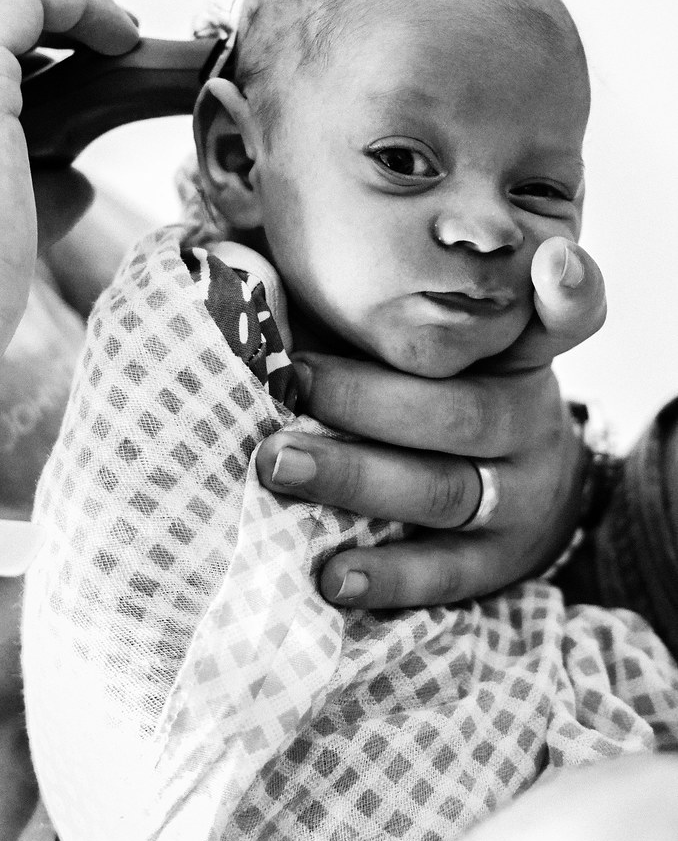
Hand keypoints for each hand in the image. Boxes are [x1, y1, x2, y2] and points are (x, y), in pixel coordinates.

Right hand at [0, 0, 138, 356]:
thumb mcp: (12, 227)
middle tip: (120, 36)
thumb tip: (76, 181)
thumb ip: (34, 192)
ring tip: (126, 34)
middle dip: (56, 13)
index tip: (97, 52)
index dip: (34, 32)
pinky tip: (123, 33)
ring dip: (74, 5)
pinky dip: (82, 2)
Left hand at [256, 238, 604, 607]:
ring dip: (355, 477)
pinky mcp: (498, 564)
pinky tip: (332, 577)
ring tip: (278, 465)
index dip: (567, 293)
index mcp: (518, 356)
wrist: (523, 487)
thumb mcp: (445, 347)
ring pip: (441, 490)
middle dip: (369, 399)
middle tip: (293, 381)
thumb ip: (382, 314)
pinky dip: (388, 576)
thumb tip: (257, 283)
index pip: (564, 319)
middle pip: (459, 411)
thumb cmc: (446, 394)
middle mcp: (528, 422)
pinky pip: (444, 572)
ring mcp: (521, 498)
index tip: (554, 263)